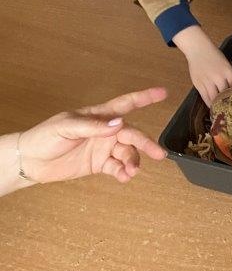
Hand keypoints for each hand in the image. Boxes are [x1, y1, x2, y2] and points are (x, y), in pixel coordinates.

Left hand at [16, 87, 167, 186]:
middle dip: (145, 143)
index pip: (125, 104)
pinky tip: (123, 177)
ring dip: (133, 161)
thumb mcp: (67, 127)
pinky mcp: (98, 164)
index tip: (162, 93)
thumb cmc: (45, 136)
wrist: (30, 161)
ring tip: (131, 171)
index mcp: (98, 116)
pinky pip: (116, 167)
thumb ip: (93, 126)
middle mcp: (105, 131)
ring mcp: (103, 148)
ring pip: (127, 153)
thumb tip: (119, 124)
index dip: (144, 98)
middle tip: (158, 154)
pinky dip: (123, 172)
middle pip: (131, 135)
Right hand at [175, 26, 231, 106]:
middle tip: (231, 111)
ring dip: (218, 105)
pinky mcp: (198, 84)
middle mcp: (219, 78)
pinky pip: (205, 97)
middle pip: (225, 95)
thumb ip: (229, 77)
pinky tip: (212, 107)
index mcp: (228, 71)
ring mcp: (208, 81)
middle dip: (228, 103)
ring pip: (214, 98)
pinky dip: (209, 103)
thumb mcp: (226, 65)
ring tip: (222, 112)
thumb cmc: (214, 55)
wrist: (198, 49)